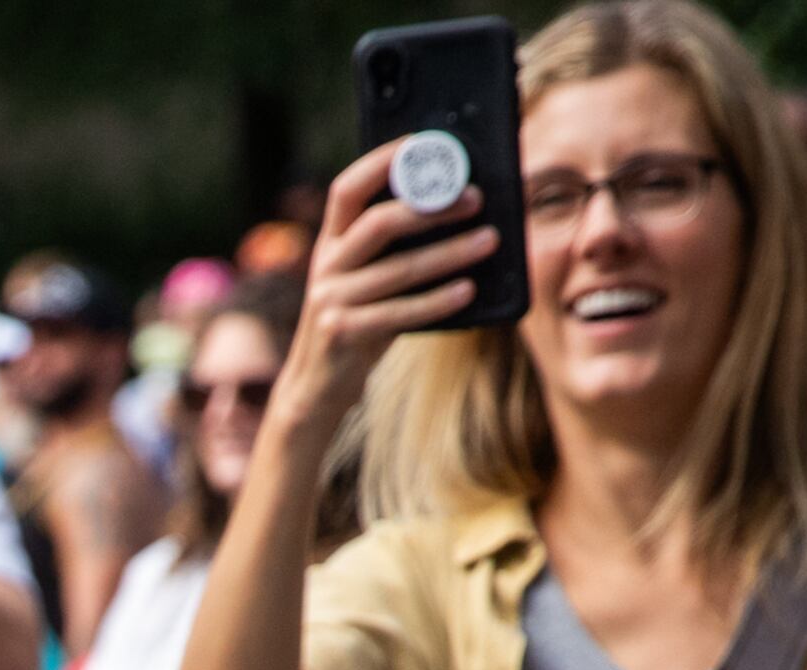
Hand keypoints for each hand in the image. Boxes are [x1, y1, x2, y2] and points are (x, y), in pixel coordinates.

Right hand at [275, 140, 497, 437]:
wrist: (315, 387)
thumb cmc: (359, 320)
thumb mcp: (366, 277)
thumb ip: (392, 248)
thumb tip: (458, 207)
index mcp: (331, 241)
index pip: (349, 188)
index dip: (384, 162)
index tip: (428, 145)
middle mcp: (326, 265)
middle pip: (377, 224)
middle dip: (429, 207)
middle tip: (476, 199)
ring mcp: (331, 301)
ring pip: (396, 270)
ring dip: (448, 253)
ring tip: (490, 241)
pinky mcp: (342, 334)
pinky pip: (397, 314)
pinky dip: (436, 302)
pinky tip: (468, 290)